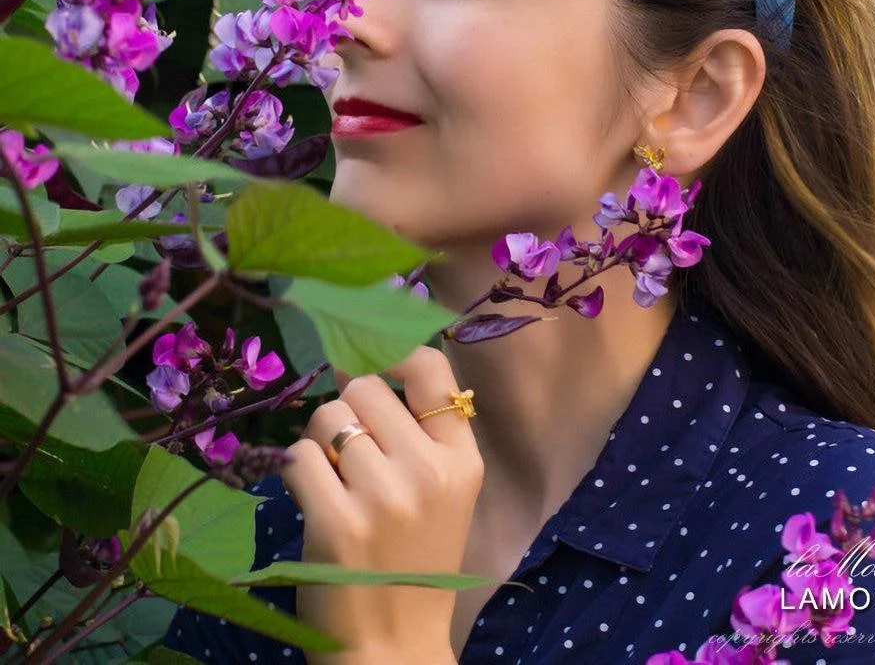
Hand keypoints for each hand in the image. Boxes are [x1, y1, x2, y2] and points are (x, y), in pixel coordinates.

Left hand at [281, 345, 484, 663]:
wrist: (392, 646)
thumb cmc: (414, 562)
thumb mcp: (444, 494)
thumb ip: (419, 433)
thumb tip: (356, 364)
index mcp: (461, 461)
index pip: (431, 368)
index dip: (393, 355)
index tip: (373, 368)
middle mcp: (428, 471)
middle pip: (366, 386)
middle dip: (346, 408)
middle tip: (347, 447)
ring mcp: (383, 497)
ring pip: (327, 417)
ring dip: (319, 441)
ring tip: (333, 479)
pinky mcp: (337, 522)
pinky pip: (299, 456)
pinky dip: (297, 471)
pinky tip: (313, 499)